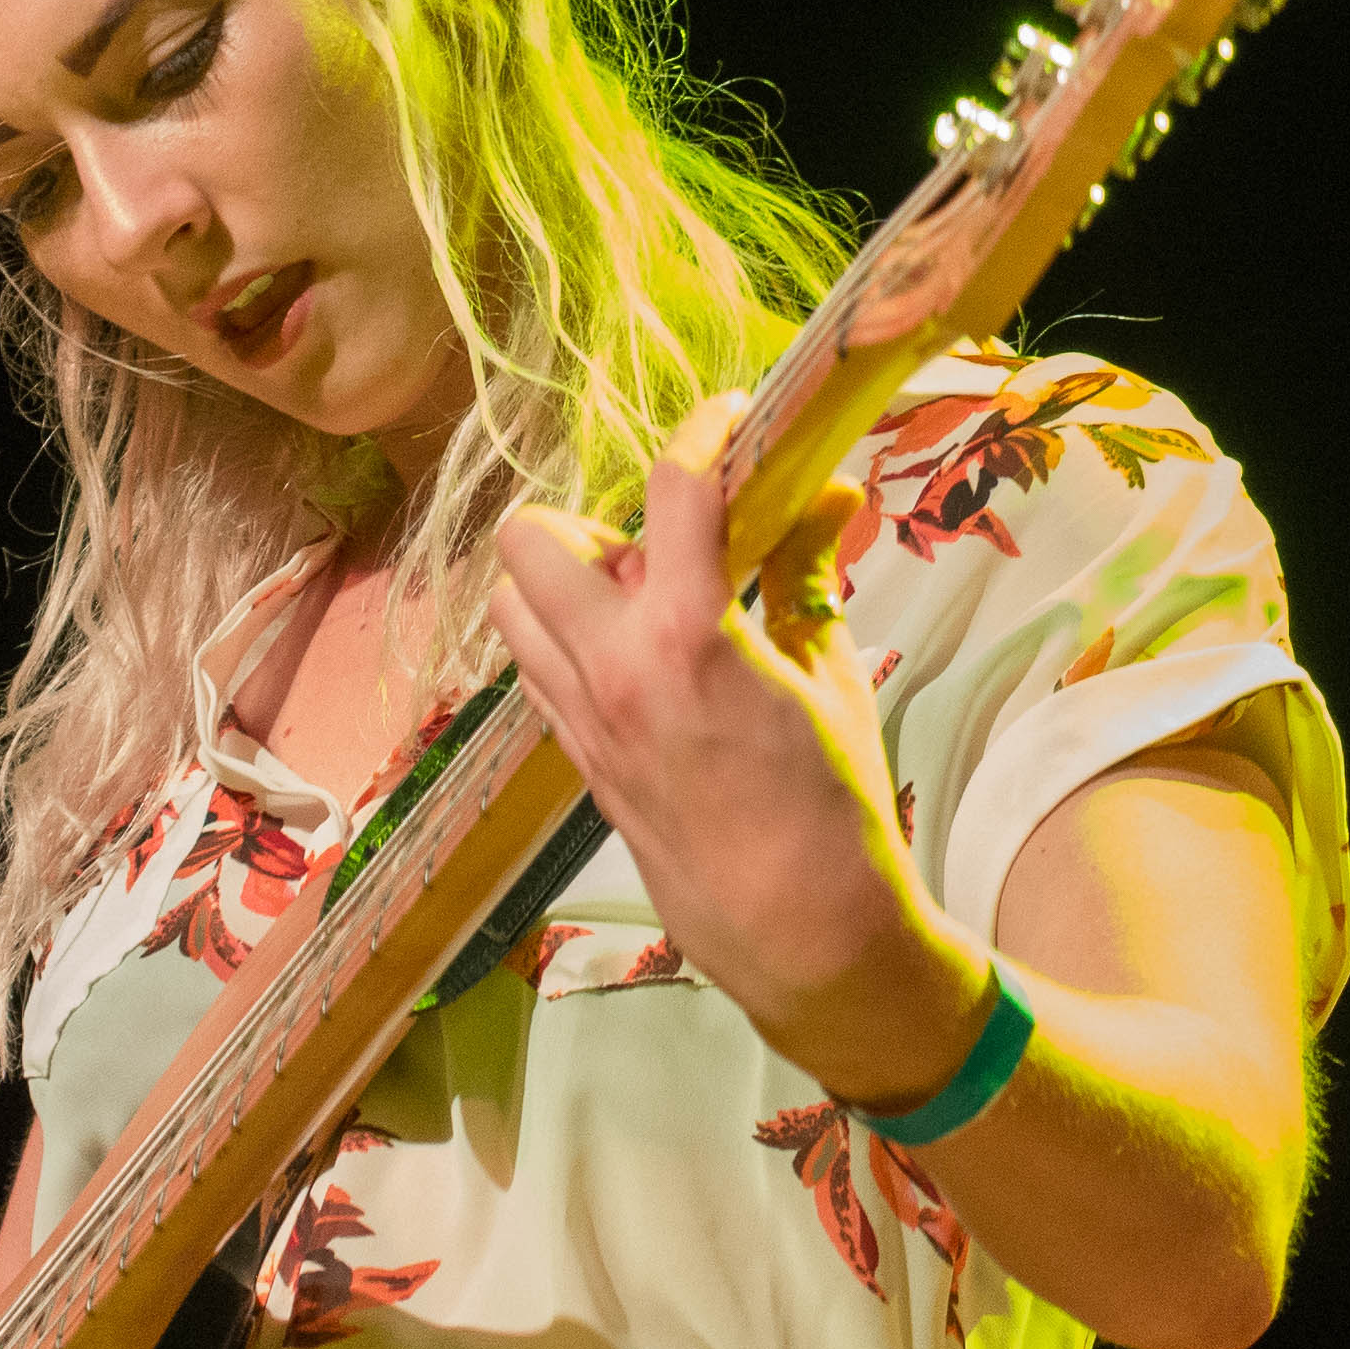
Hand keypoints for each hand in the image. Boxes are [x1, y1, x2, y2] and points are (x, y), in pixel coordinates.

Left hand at [485, 398, 992, 1109]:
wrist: (799, 932)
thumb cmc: (834, 808)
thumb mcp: (834, 677)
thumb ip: (811, 578)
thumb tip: (828, 497)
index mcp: (690, 637)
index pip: (673, 489)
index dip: (707, 430)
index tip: (735, 416)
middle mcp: (613, 668)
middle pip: (532, 537)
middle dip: (593, 517)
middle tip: (668, 544)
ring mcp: (583, 718)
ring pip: (514, 603)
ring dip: (567, 581)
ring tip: (646, 599)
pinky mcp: (578, 760)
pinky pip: (538, 669)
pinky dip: (572, 640)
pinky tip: (639, 657)